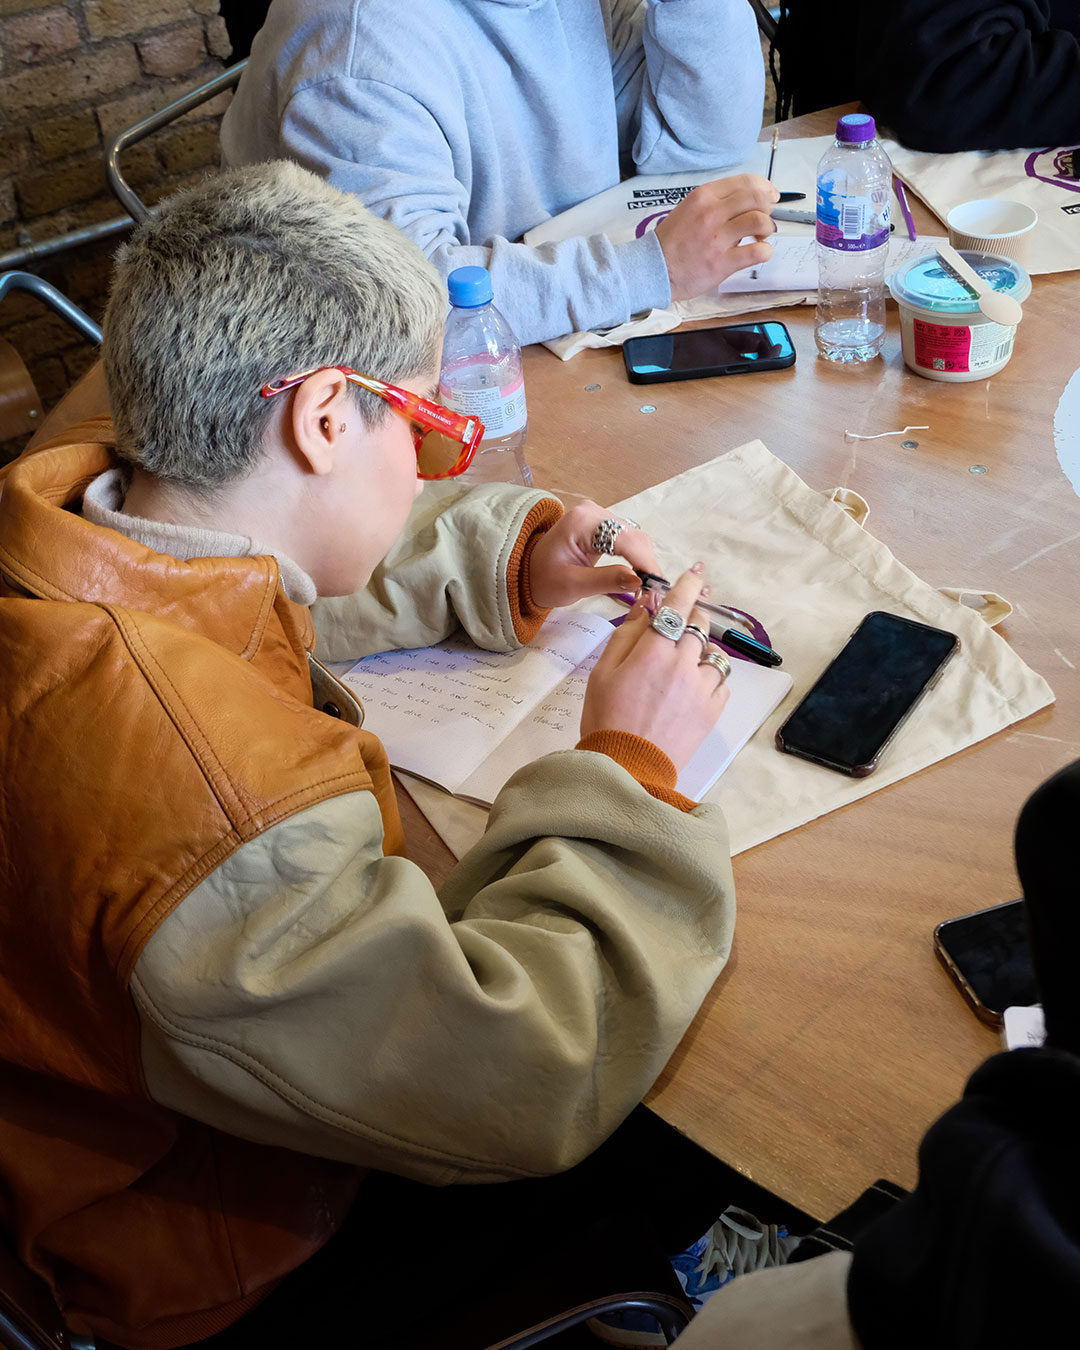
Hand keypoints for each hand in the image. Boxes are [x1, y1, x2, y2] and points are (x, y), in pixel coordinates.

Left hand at [527, 501, 659, 608]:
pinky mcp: (601, 525)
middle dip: (648, 565)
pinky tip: (640, 577)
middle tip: (656, 594)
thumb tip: (639, 580)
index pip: (625, 539)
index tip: (658, 587)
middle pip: (634, 537)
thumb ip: (607, 580)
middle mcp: (592, 511)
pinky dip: (637, 559)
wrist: (526, 573)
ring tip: (650, 589)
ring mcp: (598, 516)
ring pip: (635, 539)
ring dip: (645, 563)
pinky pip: (627, 540)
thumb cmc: (542, 580)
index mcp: (581, 522)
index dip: (645, 563)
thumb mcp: (572, 585)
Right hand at [581, 566, 729, 770]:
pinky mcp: (712, 712)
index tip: (696, 572)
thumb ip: (627, 634)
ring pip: (715, 654)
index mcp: (653, 652)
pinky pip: (722, 683)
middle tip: (684, 617)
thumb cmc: (607, 720)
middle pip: (700, 625)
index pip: (678, 605)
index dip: (688, 584)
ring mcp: (701, 689)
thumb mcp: (603, 672)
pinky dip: (711, 678)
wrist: (627, 767)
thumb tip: (646, 605)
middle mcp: (683, 666)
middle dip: (693, 614)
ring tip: (687, 659)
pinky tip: (694, 685)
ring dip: (703, 648)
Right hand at [655, 174, 780, 302]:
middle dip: (768, 205)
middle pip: (756, 196)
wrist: (654, 269)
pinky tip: (759, 252)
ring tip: (761, 236)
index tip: (769, 196)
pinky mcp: (722, 263)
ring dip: (767, 227)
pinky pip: (757, 252)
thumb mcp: (690, 209)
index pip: (745, 181)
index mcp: (704, 196)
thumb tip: (748, 202)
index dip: (764, 187)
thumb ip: (717, 203)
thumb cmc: (672, 242)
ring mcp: (717, 238)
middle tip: (767, 215)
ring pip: (759, 221)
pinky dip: (765, 251)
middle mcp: (711, 213)